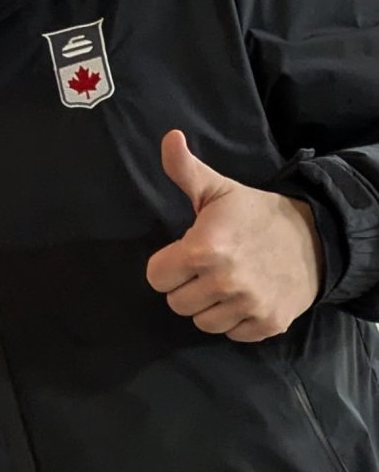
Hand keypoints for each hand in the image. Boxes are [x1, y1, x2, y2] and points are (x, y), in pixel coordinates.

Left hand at [145, 129, 321, 341]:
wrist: (315, 237)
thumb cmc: (254, 214)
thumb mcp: (217, 189)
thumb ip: (184, 170)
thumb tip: (169, 138)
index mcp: (205, 249)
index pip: (156, 277)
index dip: (166, 266)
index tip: (183, 254)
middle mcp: (225, 281)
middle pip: (176, 302)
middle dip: (186, 286)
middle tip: (207, 268)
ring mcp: (249, 305)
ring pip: (201, 322)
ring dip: (208, 305)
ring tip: (224, 282)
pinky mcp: (268, 324)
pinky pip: (231, 334)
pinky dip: (234, 319)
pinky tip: (243, 297)